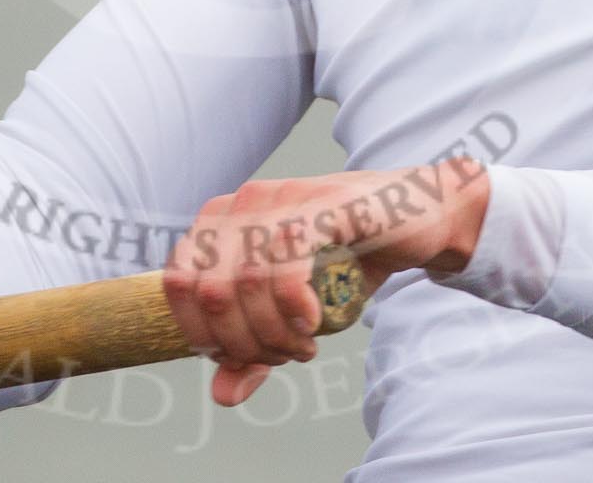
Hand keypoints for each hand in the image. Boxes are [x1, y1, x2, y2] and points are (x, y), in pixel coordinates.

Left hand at [161, 158, 490, 406]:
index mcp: (219, 221)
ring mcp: (280, 197)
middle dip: (243, 342)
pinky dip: (294, 303)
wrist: (414, 219)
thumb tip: (222, 395)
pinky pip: (286, 257)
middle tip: (284, 355)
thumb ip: (254, 349)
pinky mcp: (320, 202)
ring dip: (274, 332)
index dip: (205, 335)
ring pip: (246, 280)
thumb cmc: (348, 261)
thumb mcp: (293, 314)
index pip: (178, 285)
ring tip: (304, 345)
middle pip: (210, 291)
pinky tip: (312, 322)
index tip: (245, 358)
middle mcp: (242, 203)